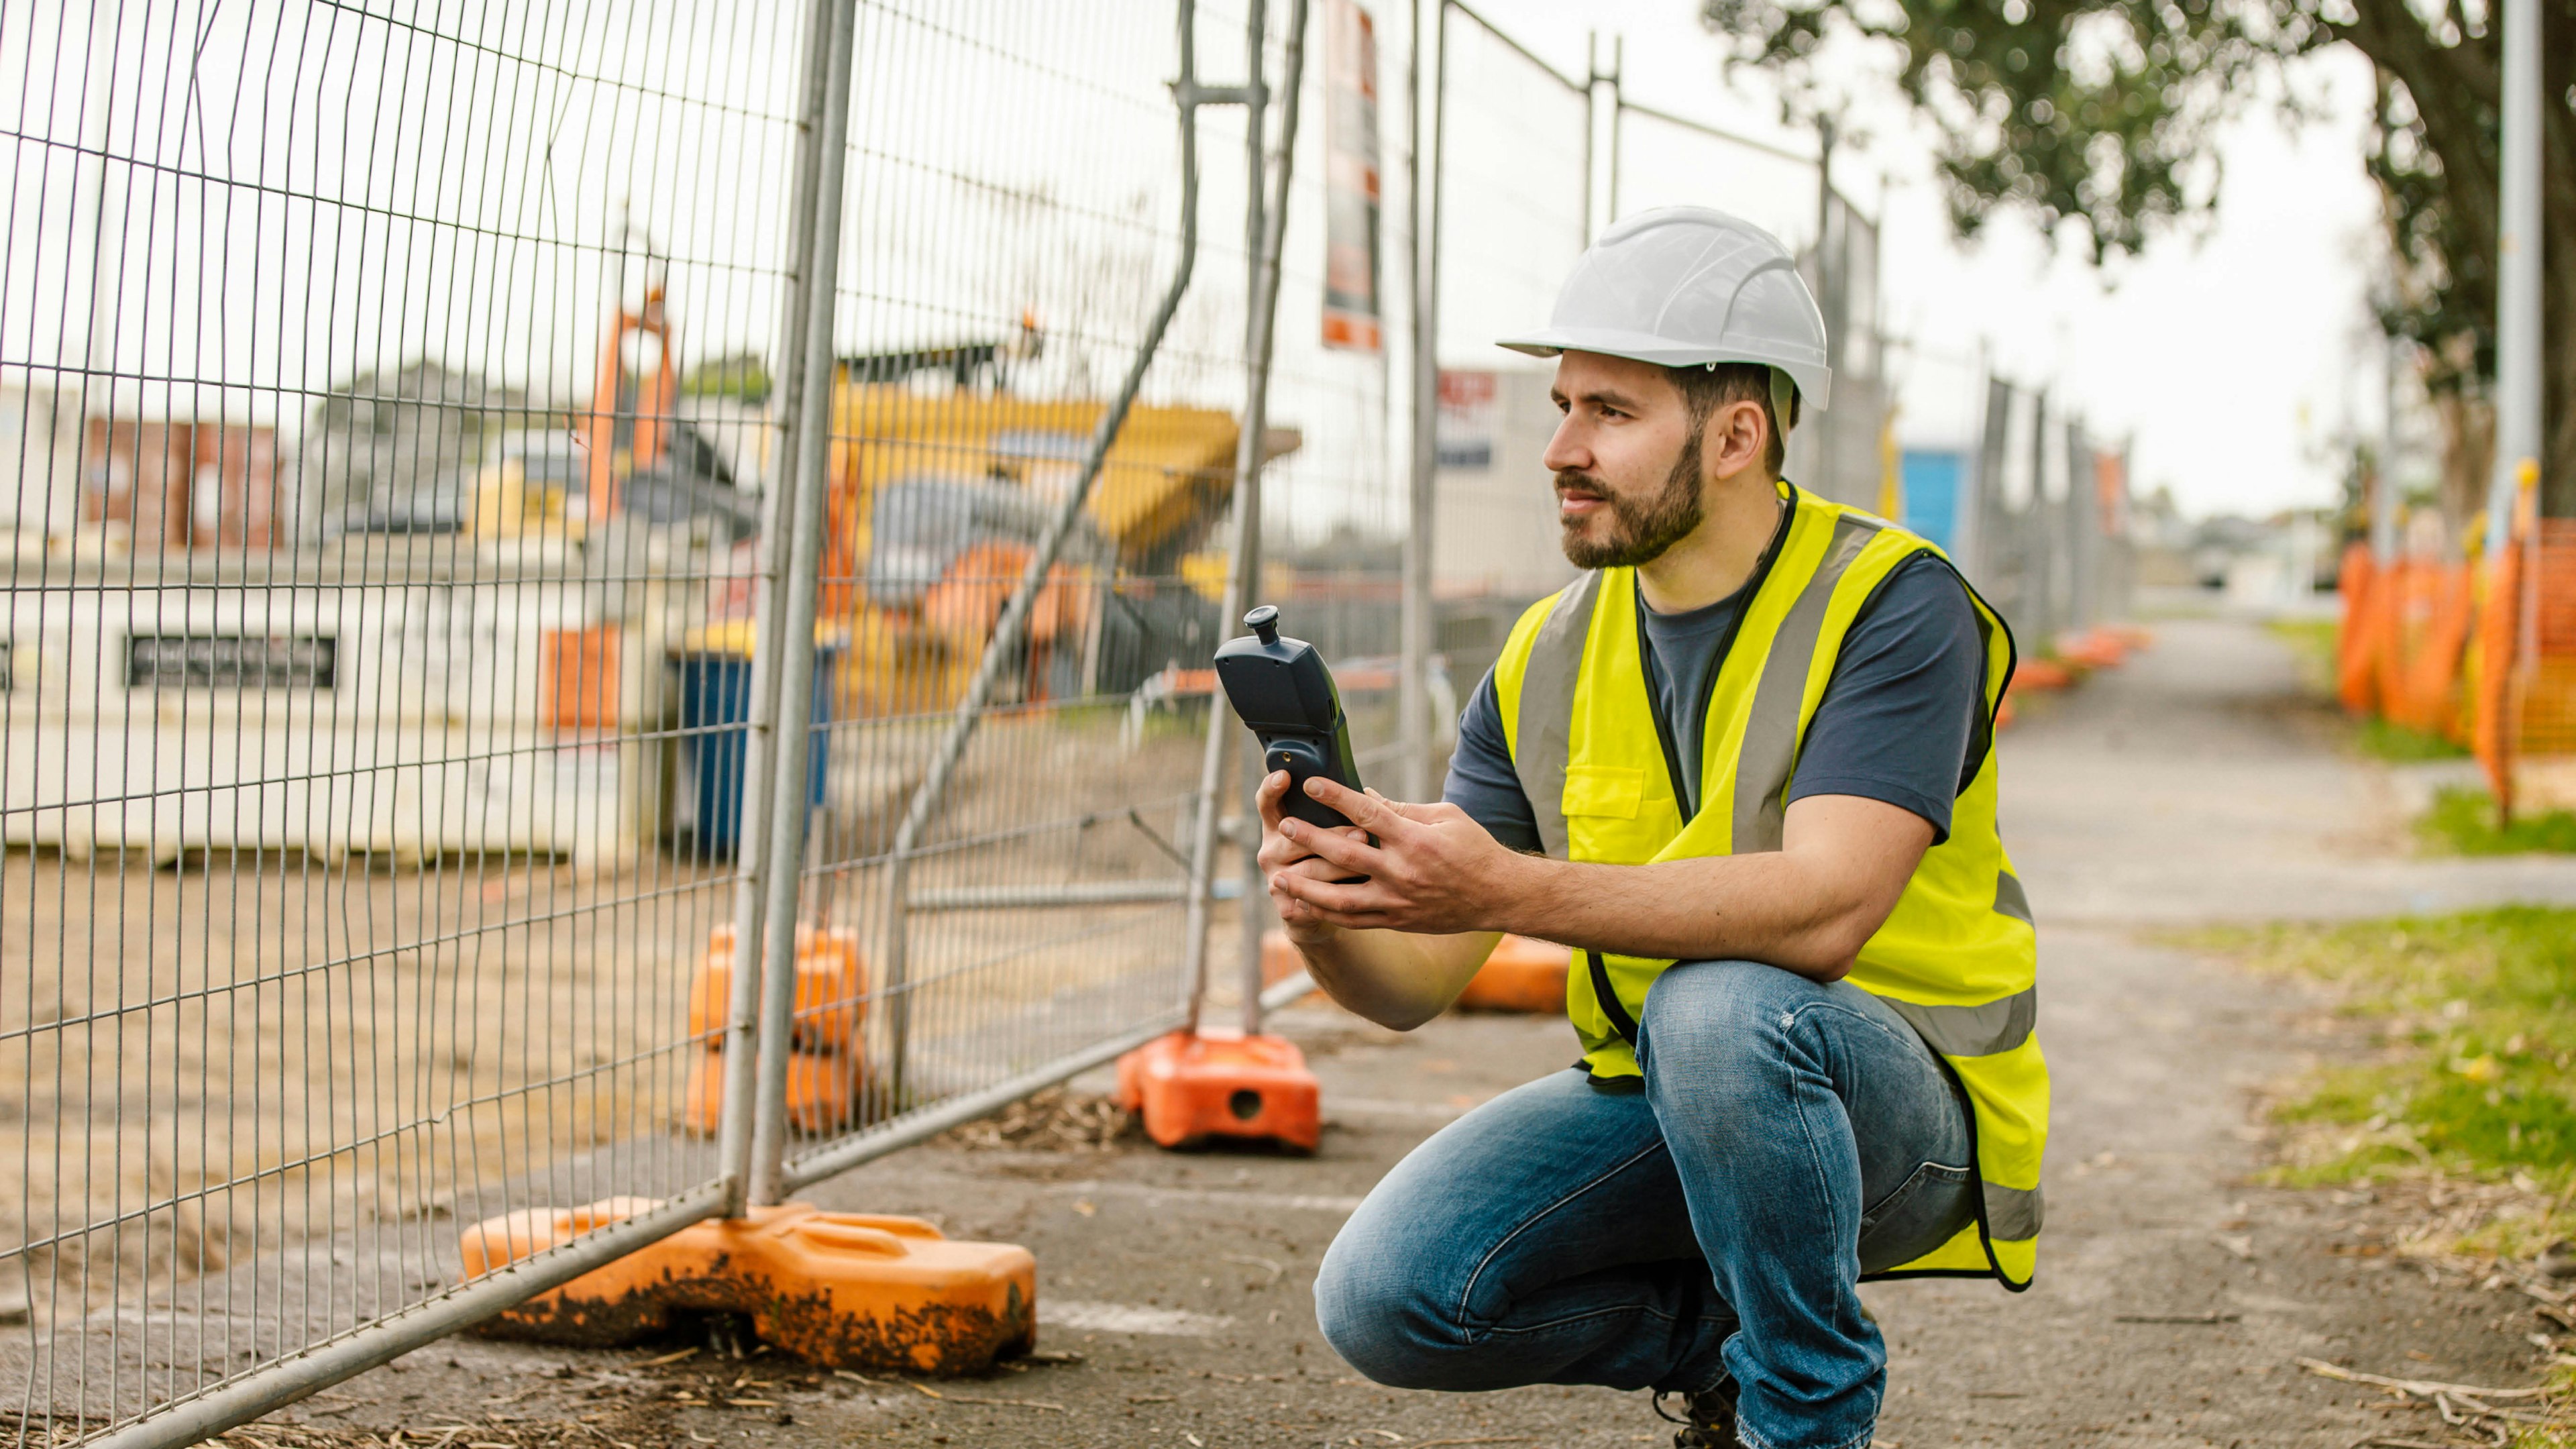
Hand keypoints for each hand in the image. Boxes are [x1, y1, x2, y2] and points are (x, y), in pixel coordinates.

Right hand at [1256, 770, 1368, 942]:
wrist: (1323, 911)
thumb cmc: (1333, 859)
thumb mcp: (1332, 832)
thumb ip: (1340, 812)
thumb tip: (1367, 792)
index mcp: (1278, 825)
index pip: (1267, 802)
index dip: (1272, 788)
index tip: (1285, 775)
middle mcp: (1271, 851)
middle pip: (1294, 836)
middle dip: (1330, 834)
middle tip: (1361, 832)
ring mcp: (1277, 880)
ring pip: (1310, 870)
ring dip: (1341, 866)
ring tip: (1368, 861)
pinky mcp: (1287, 908)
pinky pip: (1316, 901)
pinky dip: (1340, 895)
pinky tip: (1362, 892)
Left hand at [1267, 777, 1521, 934]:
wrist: (1498, 896)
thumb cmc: (1474, 849)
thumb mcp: (1446, 816)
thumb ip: (1403, 808)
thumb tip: (1366, 795)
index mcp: (1415, 839)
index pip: (1367, 813)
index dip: (1336, 797)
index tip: (1311, 786)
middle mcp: (1402, 872)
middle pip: (1345, 854)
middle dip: (1310, 839)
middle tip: (1285, 827)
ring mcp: (1397, 901)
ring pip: (1341, 897)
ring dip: (1306, 886)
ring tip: (1279, 876)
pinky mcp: (1396, 920)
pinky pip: (1354, 920)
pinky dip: (1325, 913)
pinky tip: (1304, 904)